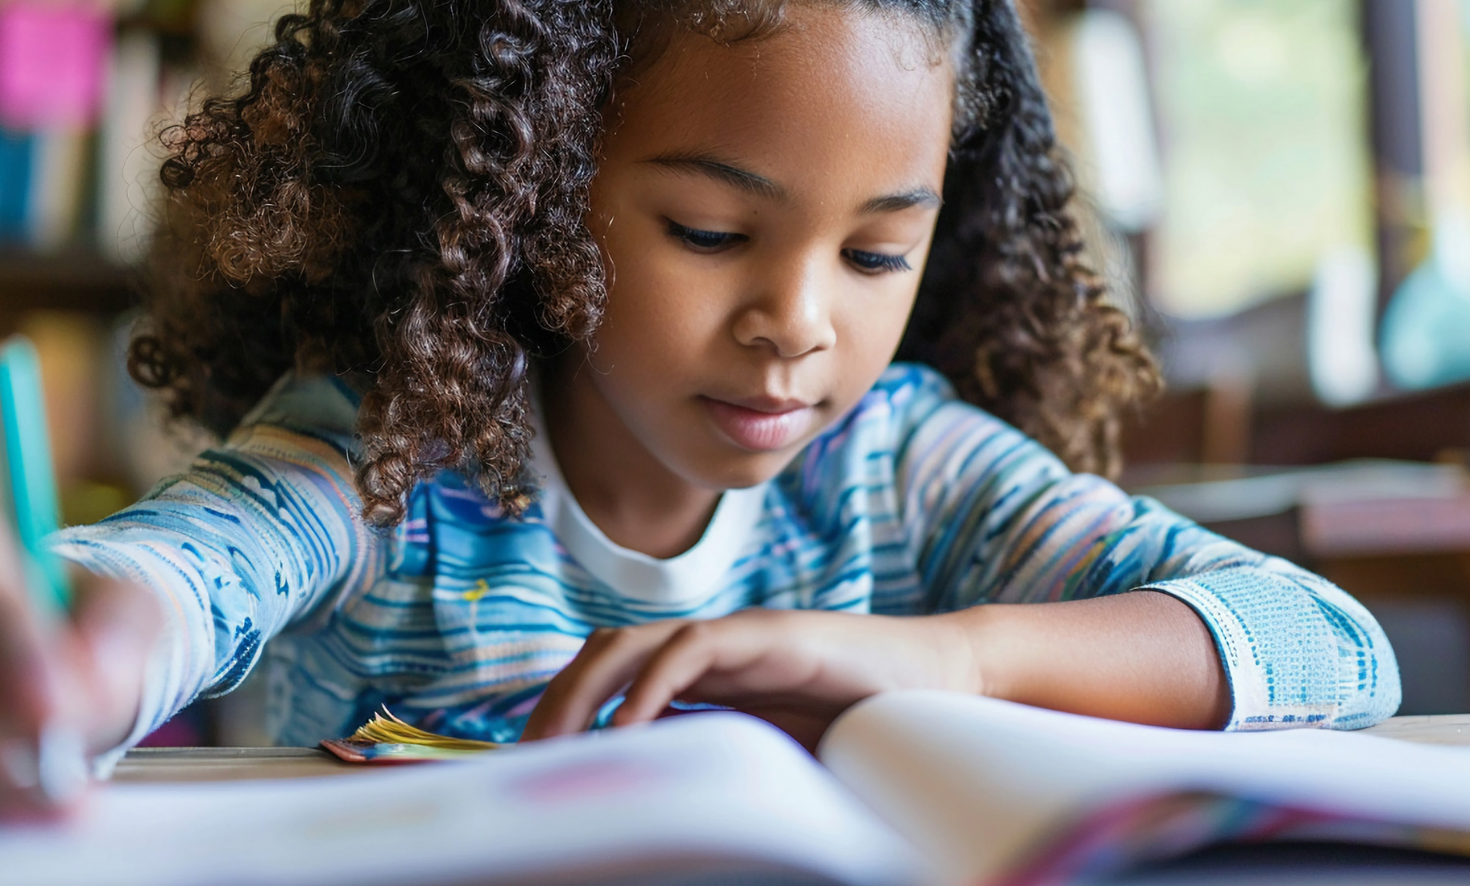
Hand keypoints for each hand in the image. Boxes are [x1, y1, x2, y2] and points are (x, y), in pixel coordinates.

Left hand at [521, 609, 982, 747]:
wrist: (946, 688)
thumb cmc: (868, 732)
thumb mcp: (777, 763)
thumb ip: (725, 777)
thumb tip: (674, 832)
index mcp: (706, 678)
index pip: (613, 678)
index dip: (565, 711)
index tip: (532, 768)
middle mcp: (711, 650)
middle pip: (606, 656)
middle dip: (556, 702)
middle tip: (524, 761)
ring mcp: (739, 637)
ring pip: (634, 645)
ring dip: (584, 691)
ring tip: (555, 745)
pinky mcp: (770, 636)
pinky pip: (692, 651)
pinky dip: (651, 685)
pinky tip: (627, 727)